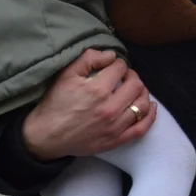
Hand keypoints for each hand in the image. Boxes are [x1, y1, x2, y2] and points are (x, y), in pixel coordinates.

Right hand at [22, 49, 155, 160]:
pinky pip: (142, 128)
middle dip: (132, 76)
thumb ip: (88, 59)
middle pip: (136, 85)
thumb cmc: (55, 104)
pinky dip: (150, 116)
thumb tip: (111, 55)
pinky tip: (151, 106)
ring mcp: (115, 126)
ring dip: (143, 92)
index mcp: (97, 90)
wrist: (45, 137)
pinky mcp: (116, 140)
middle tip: (125, 77)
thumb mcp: (66, 75)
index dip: (118, 64)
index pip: (120, 69)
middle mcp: (110, 108)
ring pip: (142, 104)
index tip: (113, 67)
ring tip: (136, 88)